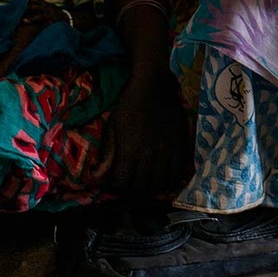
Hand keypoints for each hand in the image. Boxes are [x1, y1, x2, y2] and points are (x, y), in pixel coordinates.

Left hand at [93, 71, 189, 194]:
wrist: (154, 85)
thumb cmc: (128, 105)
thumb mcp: (111, 127)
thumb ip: (107, 153)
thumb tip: (97, 177)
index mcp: (128, 150)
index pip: (121, 183)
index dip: (117, 188)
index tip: (117, 184)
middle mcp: (148, 154)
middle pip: (141, 187)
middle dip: (134, 192)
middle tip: (132, 189)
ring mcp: (166, 149)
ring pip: (160, 182)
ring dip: (153, 189)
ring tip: (148, 187)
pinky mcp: (180, 143)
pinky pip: (178, 170)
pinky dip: (172, 180)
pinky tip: (167, 180)